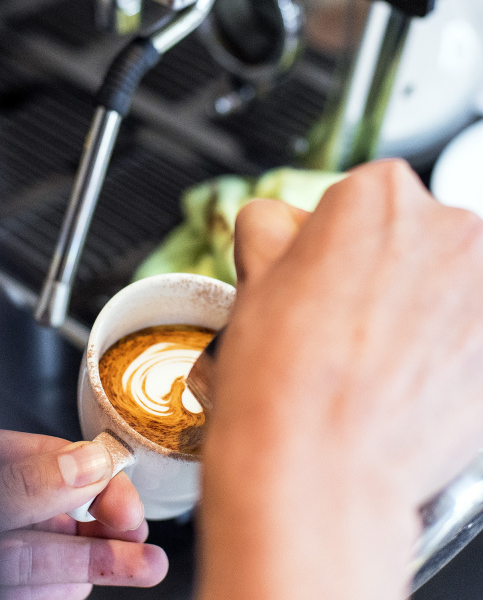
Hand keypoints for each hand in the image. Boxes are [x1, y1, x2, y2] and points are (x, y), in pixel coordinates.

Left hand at [0, 428, 167, 599]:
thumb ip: (23, 483)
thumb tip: (87, 463)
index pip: (43, 455)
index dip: (92, 471)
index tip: (124, 498)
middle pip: (55, 507)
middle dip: (106, 520)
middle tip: (139, 530)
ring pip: (46, 553)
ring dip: (99, 559)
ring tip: (147, 565)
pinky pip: (27, 587)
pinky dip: (58, 588)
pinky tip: (82, 585)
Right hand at [199, 160, 482, 599]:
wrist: (318, 466)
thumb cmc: (284, 381)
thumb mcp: (251, 278)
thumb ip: (271, 230)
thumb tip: (281, 227)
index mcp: (378, 195)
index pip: (353, 202)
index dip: (326, 248)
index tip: (317, 282)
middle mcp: (452, 226)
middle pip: (407, 239)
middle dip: (378, 274)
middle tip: (340, 328)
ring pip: (444, 286)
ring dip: (415, 311)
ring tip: (372, 364)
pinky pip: (468, 332)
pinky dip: (449, 350)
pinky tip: (407, 383)